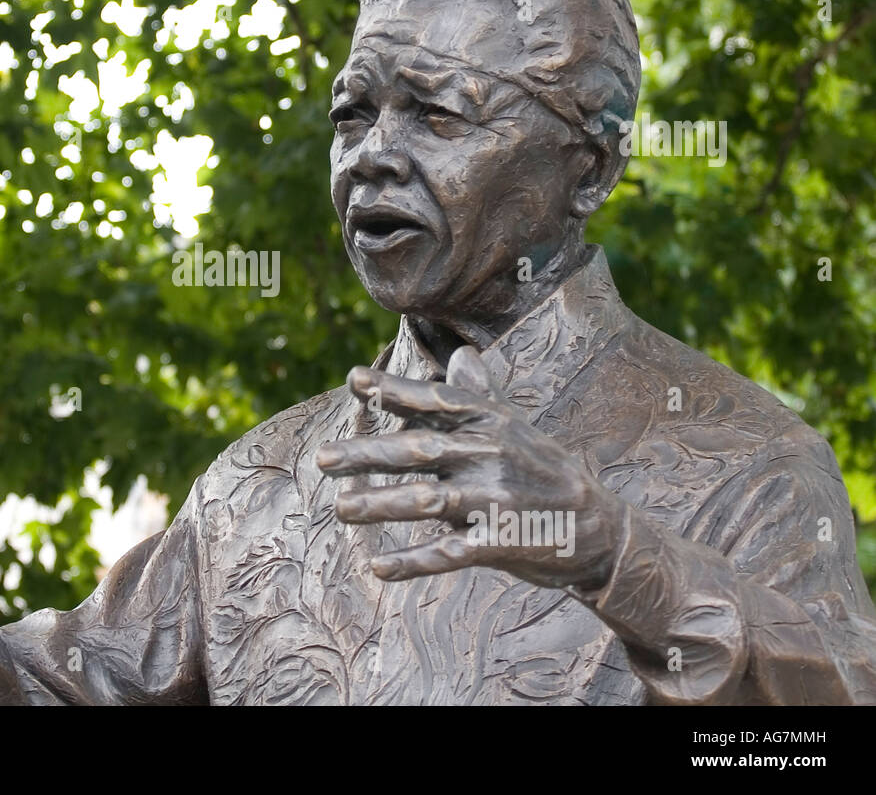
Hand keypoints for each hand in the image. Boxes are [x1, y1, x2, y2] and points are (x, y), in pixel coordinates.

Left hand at [316, 346, 625, 590]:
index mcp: (492, 422)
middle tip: (322, 458)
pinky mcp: (502, 542)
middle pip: (418, 450)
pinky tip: (379, 566)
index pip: (436, 401)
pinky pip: (448, 553)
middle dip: (367, 454)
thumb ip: (480, 394)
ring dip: (379, 505)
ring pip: (426, 501)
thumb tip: (462, 353)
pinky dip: (412, 562)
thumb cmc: (545, 469)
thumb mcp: (517, 426)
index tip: (353, 379)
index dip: (394, 390)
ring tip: (340, 508)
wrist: (599, 527)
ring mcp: (496, 500)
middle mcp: (492, 454)